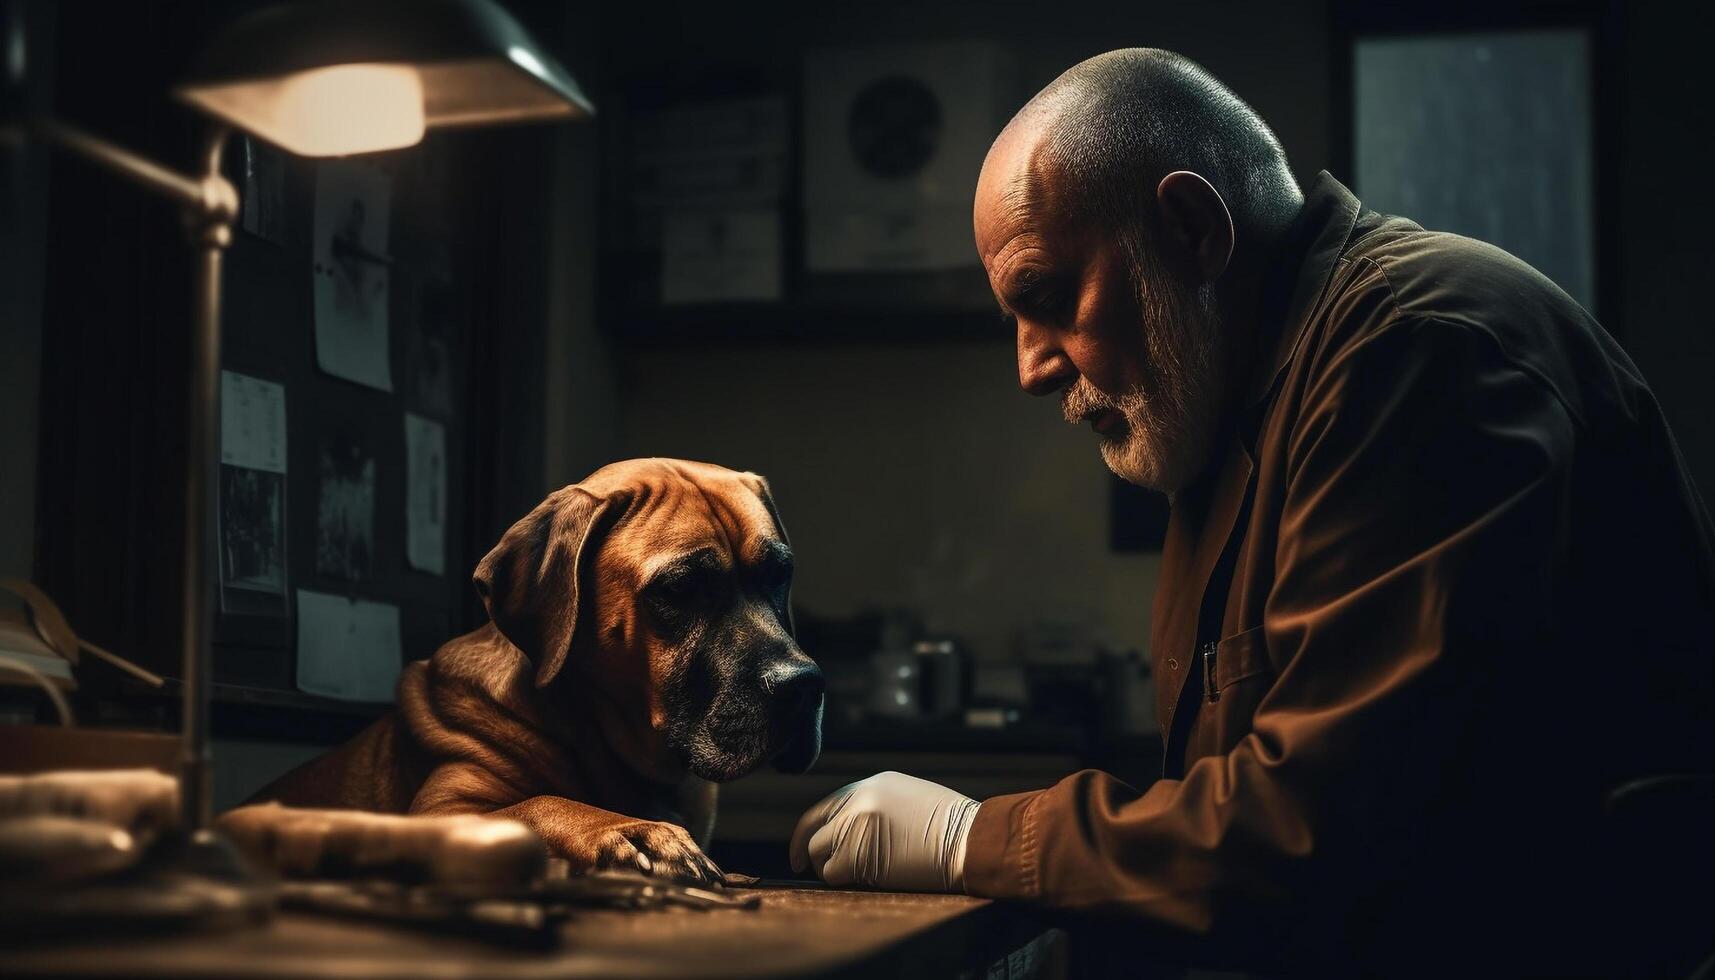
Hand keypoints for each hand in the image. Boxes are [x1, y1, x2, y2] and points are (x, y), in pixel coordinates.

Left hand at [788, 771, 979, 891]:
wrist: (971, 840)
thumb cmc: (953, 829)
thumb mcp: (912, 801)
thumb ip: (879, 808)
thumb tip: (855, 830)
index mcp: (874, 784)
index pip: (828, 804)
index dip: (813, 827)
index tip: (805, 846)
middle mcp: (860, 799)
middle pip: (814, 825)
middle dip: (806, 848)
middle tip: (801, 865)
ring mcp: (855, 824)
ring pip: (819, 850)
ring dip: (830, 867)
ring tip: (856, 875)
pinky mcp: (856, 853)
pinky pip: (832, 872)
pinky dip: (841, 880)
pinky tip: (864, 880)